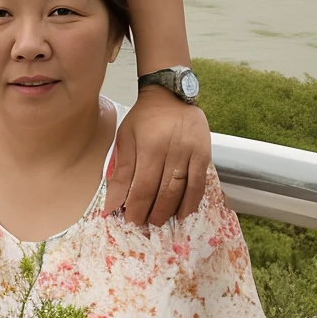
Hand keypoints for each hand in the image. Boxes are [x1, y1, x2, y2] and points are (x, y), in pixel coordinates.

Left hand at [107, 88, 209, 224]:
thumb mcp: (125, 138)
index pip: (142, 187)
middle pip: (163, 192)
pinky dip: (191, 201)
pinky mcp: (204, 154)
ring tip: (160, 221)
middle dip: (152, 213)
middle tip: (145, 223)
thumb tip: (112, 203)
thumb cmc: (144, 118)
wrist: (170, 94)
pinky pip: (200, 184)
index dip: (135, 207)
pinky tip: (183, 212)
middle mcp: (172, 150)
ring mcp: (191, 152)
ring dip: (171, 211)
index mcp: (150, 146)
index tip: (130, 220)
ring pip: (182, 191)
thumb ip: (121, 172)